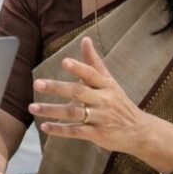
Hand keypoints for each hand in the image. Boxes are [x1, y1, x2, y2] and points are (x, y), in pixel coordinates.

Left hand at [29, 37, 156, 154]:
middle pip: (78, 92)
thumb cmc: (119, 103)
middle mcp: (103, 100)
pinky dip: (60, 130)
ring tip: (33, 107)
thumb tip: (85, 39)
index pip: (91, 74)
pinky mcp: (98, 134)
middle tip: (37, 84)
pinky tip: (45, 126)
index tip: (64, 61)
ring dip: (52, 110)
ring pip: (73, 113)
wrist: (140, 131)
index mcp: (105, 86)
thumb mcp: (109, 82)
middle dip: (57, 87)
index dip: (79, 68)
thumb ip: (94, 62)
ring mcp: (100, 118)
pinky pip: (76, 131)